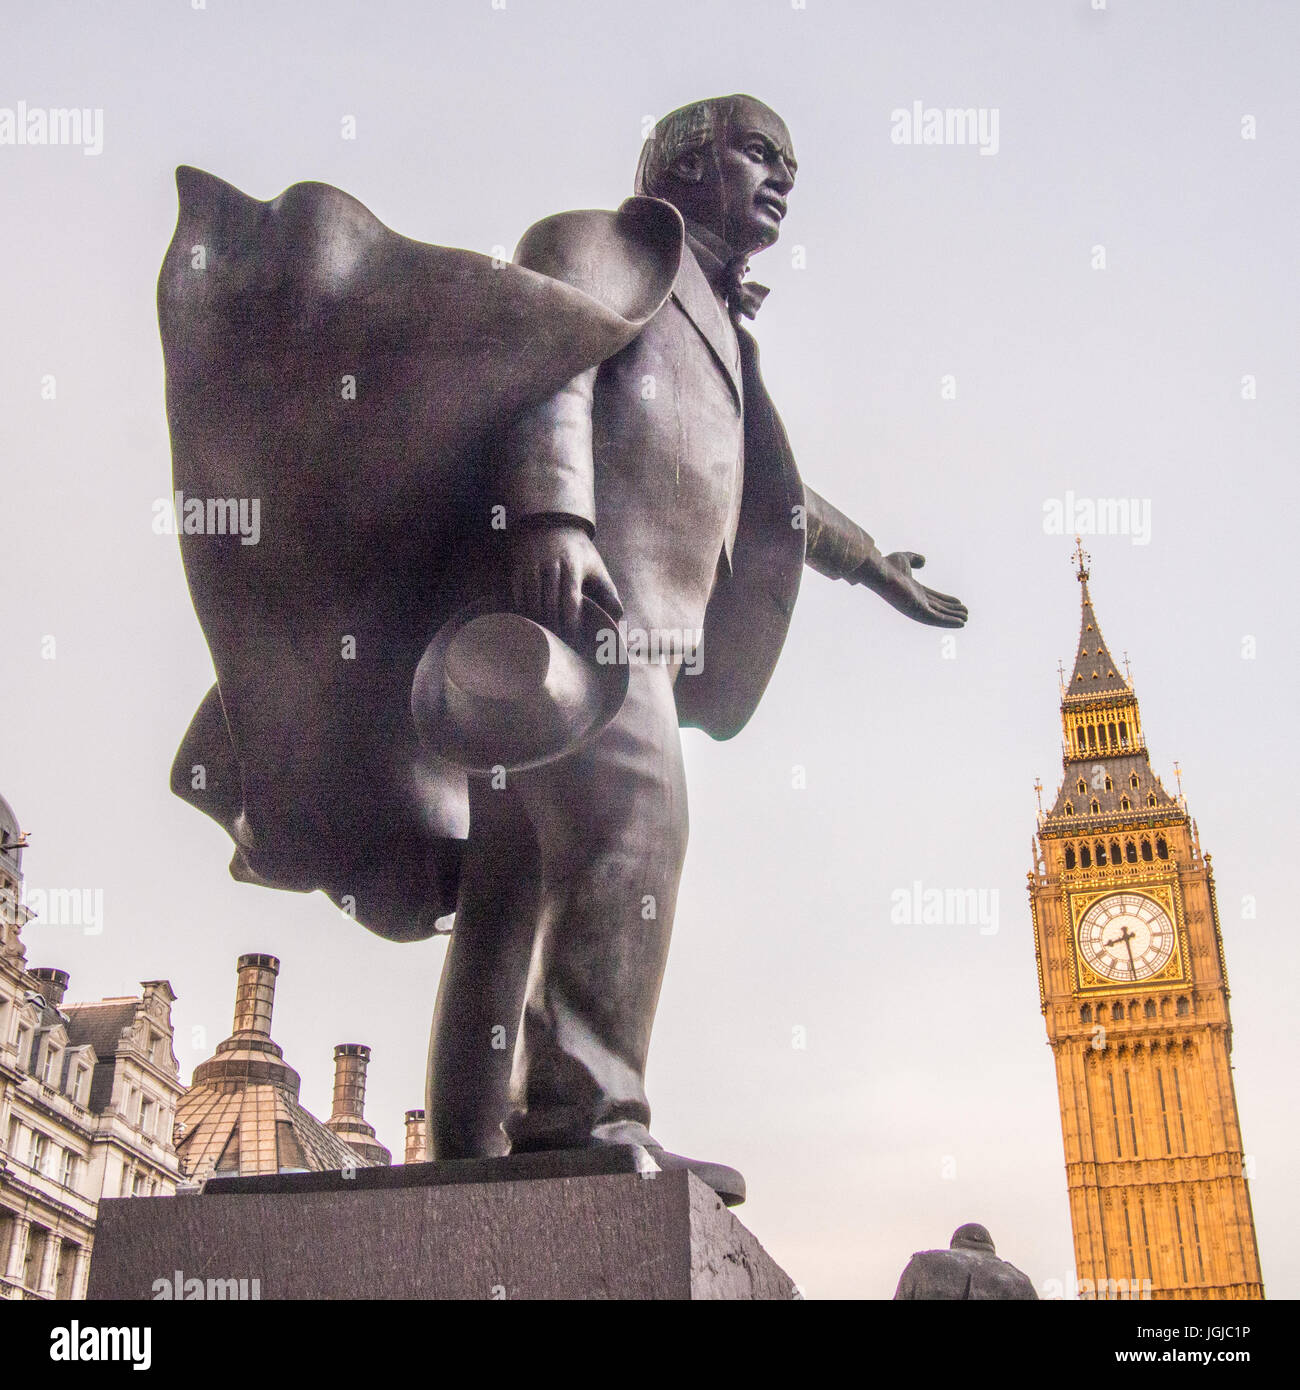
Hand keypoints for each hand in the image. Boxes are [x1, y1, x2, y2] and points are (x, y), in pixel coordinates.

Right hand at [509, 518, 622, 641]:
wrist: (551, 525)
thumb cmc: (578, 553)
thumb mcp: (596, 567)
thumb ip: (608, 592)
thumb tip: (618, 615)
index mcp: (572, 564)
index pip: (570, 598)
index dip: (572, 620)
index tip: (575, 637)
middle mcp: (550, 564)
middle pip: (550, 603)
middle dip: (555, 625)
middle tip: (561, 643)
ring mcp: (532, 566)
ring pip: (532, 601)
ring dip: (539, 621)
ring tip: (547, 635)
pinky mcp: (519, 569)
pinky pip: (518, 596)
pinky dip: (524, 612)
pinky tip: (532, 622)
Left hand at [865, 551, 967, 628]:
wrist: (880, 570)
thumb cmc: (888, 565)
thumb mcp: (905, 558)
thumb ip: (914, 559)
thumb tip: (923, 561)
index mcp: (913, 590)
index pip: (933, 597)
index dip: (946, 600)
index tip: (959, 602)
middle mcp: (915, 600)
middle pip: (937, 607)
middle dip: (951, 610)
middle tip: (966, 613)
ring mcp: (916, 607)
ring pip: (939, 615)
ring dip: (953, 617)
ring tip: (966, 618)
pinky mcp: (918, 611)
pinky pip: (937, 619)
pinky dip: (949, 622)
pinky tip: (960, 623)